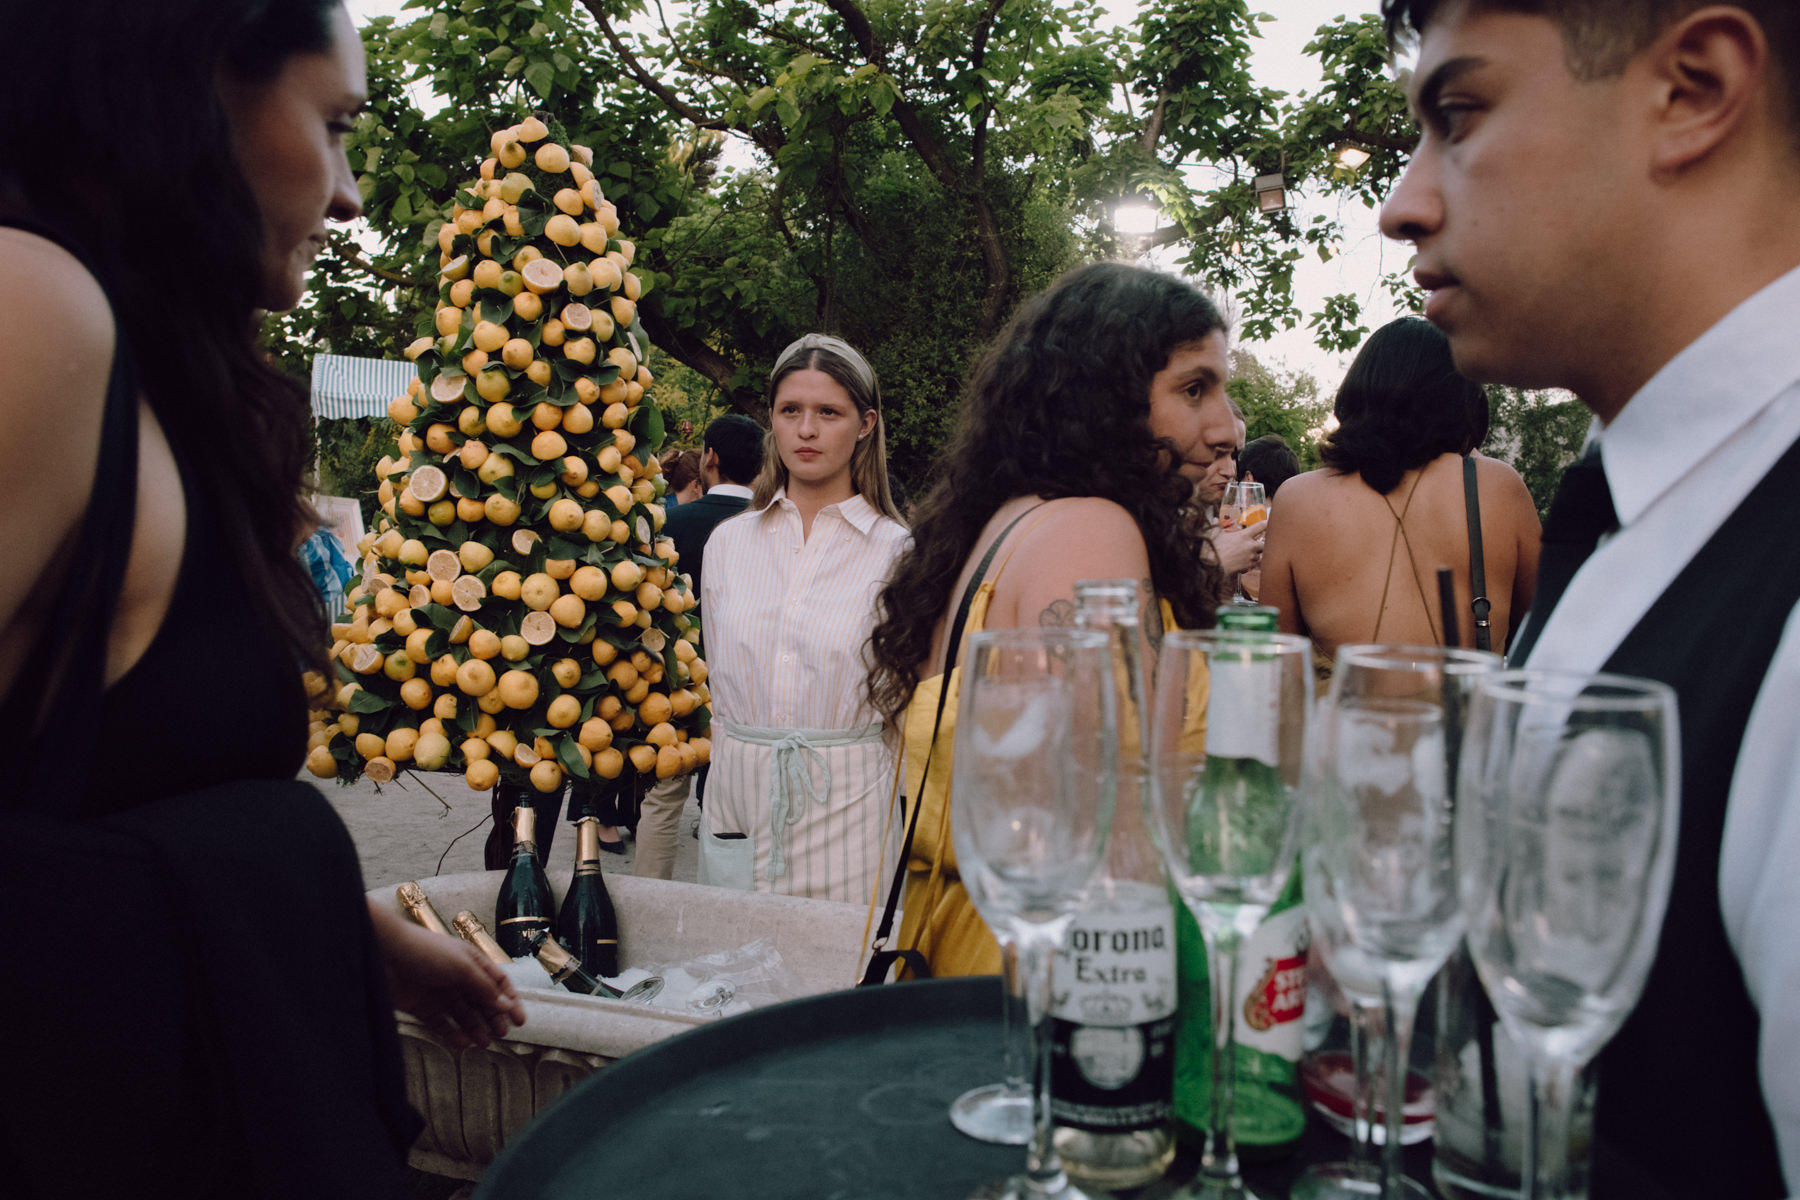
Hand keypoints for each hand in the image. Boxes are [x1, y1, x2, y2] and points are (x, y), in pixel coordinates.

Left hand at [369, 900, 526, 1048]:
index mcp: (471, 962)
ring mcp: (440, 993)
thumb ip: (484, 988)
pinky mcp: (422, 1007)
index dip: (510, 1001)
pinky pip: (442, 1025)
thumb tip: (506, 1005)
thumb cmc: (425, 951)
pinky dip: (453, 1034)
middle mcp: (458, 978)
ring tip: (484, 1042)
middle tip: (501, 1034)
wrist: (384, 954)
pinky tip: (463, 1043)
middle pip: (482, 1002)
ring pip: (464, 1016)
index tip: (519, 1020)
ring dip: (476, 1029)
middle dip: (494, 1018)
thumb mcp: (462, 967)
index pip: (498, 983)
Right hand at [1212, 521, 1265, 577]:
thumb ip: (1216, 526)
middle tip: (1254, 545)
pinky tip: (1240, 563)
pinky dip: (1248, 565)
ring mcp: (1249, 557)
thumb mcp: (1213, 534)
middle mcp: (1249, 546)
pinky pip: (1252, 566)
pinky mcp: (1247, 567)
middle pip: (1264, 545)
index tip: (1267, 524)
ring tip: (1244, 555)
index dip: (1265, 524)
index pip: (1260, 526)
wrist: (1211, 565)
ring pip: (1258, 556)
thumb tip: (1214, 520)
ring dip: (1254, 556)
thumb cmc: (1212, 549)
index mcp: (1243, 535)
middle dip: (1260, 545)